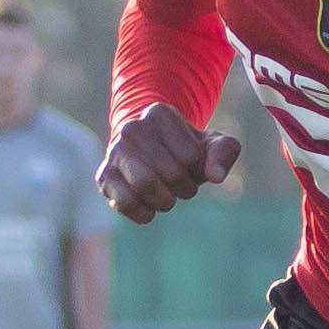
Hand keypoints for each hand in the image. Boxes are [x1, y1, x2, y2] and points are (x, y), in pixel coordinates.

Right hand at [98, 102, 240, 224]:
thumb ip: (224, 153)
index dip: (198, 171)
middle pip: (171, 173)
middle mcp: (132, 129)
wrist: (147, 150)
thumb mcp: (211, 144)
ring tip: (167, 199)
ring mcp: (115, 152)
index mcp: (160, 114)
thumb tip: (215, 176)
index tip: (192, 168)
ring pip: (145, 185)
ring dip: (165, 202)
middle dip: (185, 189)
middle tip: (183, 187)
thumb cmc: (184, 149)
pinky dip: (143, 213)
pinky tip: (149, 209)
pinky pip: (124, 203)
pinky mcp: (103, 176)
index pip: (191, 156)